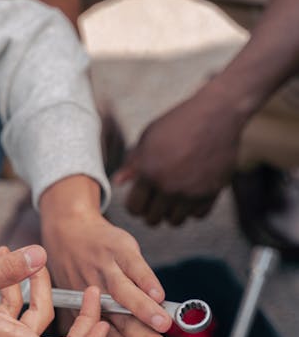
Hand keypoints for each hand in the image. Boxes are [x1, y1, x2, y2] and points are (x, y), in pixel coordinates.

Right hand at [0, 245, 108, 336]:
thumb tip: (41, 252)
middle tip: (90, 288)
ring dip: (37, 288)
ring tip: (18, 253)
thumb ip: (6, 269)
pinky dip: (16, 291)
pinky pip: (18, 316)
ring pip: (38, 319)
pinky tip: (2, 259)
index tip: (104, 321)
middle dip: (79, 313)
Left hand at [39, 179, 172, 336]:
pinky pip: (131, 265)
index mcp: (88, 315)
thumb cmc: (85, 278)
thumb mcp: (94, 313)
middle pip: (118, 321)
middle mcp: (94, 296)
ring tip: (164, 324)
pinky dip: (145, 279)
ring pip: (122, 294)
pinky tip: (159, 293)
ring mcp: (104, 271)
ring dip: (142, 309)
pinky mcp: (116, 249)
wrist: (68, 230)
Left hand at [114, 81, 246, 224]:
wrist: (217, 115)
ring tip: (173, 199)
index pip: (134, 208)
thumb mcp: (149, 137)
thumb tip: (118, 182)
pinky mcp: (212, 193)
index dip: (135, 205)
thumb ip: (133, 162)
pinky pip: (197, 215)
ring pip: (175, 222)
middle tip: (156, 200)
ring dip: (172, 212)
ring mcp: (191, 192)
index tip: (141, 198)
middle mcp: (169, 186)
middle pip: (153, 219)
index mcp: (148, 171)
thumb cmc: (178, 123)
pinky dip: (193, 209)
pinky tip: (191, 195)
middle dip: (152, 211)